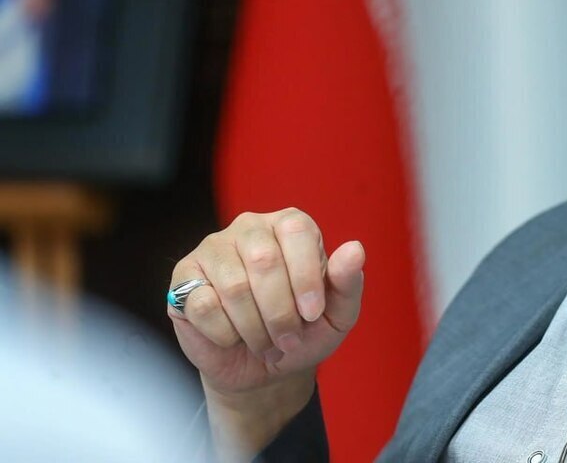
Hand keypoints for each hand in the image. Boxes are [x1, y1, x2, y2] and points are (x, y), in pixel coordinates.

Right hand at [168, 209, 363, 455]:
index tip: (313, 315)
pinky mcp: (184, 279)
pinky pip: (203, 306)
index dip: (306, 277)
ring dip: (254, 328)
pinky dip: (225, 334)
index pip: (297, 232)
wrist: (264, 368)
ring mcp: (213, 250)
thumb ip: (347, 282)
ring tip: (266, 343)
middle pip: (263, 261)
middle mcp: (250, 228)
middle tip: (289, 339)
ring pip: (233, 286)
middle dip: (280, 312)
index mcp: (290, 225)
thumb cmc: (304, 332)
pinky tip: (233, 338)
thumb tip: (355, 249)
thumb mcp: (337, 314)